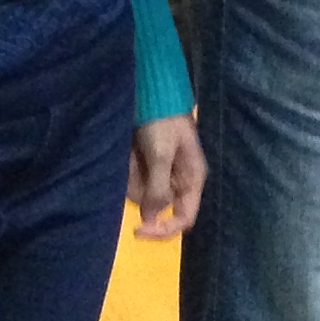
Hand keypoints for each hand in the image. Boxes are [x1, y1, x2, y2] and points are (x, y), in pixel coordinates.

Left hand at [129, 114, 205, 239]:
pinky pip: (133, 179)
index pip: (183, 219)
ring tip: (132, 151)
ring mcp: (161, 172)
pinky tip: (128, 150)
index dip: (163, 230)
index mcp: (191, 179)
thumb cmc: (163, 120)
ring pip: (142, 193)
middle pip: (157, 206)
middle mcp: (177, 180)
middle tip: (134, 165)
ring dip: (131, 176)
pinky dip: (127, 168)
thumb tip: (151, 220)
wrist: (152, 91)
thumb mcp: (162, 153)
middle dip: (141, 190)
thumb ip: (158, 187)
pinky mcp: (146, 164)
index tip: (137, 230)